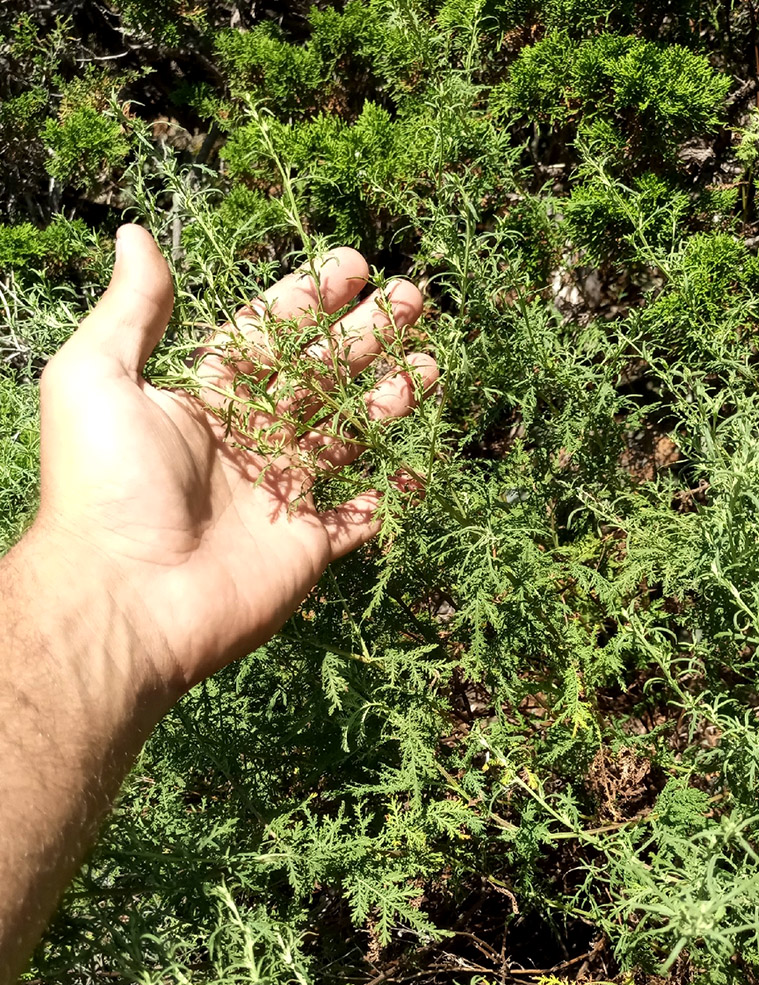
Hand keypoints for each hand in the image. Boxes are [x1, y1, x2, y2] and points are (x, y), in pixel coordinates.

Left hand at [37, 226, 436, 697]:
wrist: (128, 599)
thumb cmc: (107, 485)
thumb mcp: (98, 378)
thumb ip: (132, 310)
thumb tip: (134, 234)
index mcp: (203, 401)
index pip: (266, 336)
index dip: (309, 299)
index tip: (355, 266)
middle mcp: (245, 443)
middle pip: (317, 378)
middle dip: (365, 337)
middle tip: (414, 300)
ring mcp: (279, 497)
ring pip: (346, 439)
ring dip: (388, 402)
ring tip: (432, 365)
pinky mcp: (306, 548)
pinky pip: (358, 520)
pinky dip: (390, 498)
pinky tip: (420, 466)